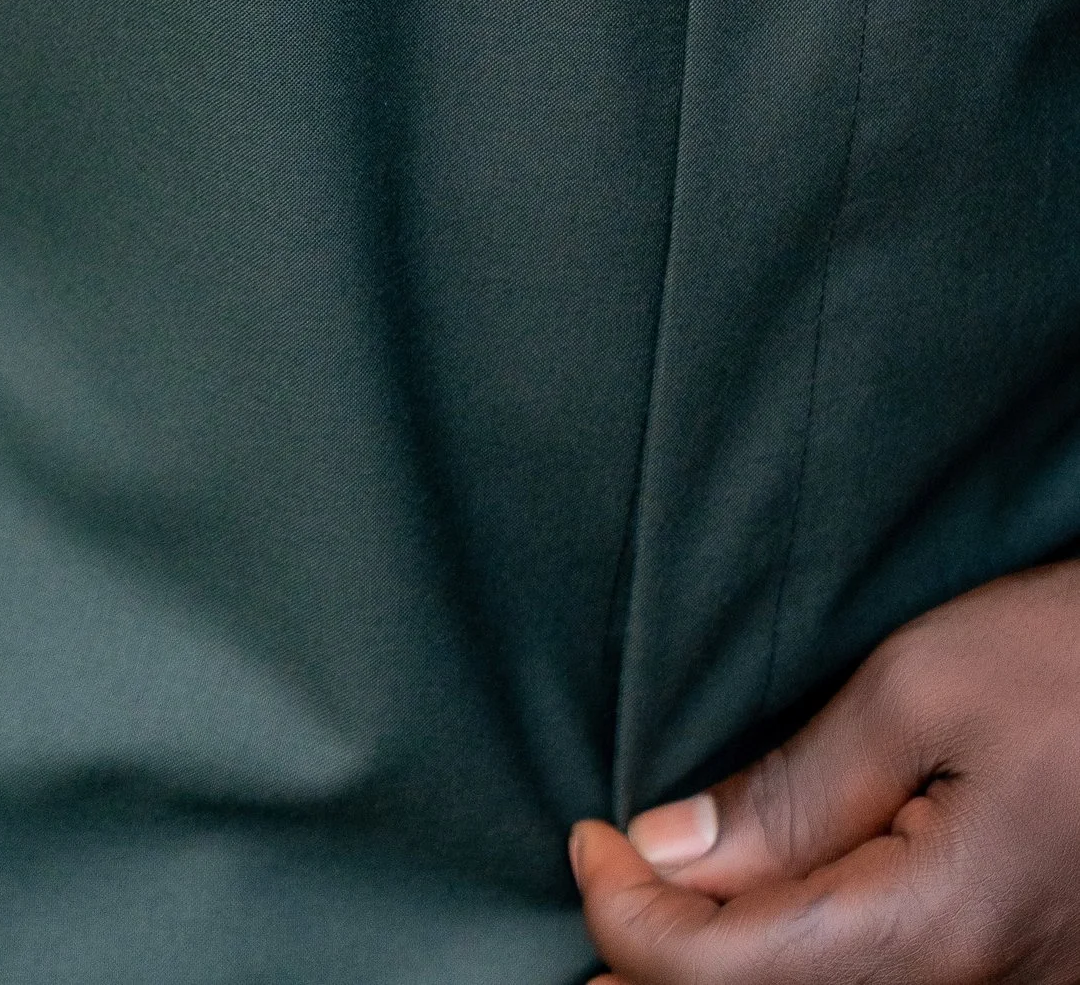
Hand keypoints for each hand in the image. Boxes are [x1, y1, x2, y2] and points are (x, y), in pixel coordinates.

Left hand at [571, 563, 1079, 984]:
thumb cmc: (1071, 664)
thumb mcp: (919, 688)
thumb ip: (792, 790)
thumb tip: (668, 851)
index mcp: (935, 930)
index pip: (717, 972)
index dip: (624, 914)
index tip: (586, 836)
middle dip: (662, 965)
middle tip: (602, 891)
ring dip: (725, 974)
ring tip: (656, 916)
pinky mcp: (1030, 984)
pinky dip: (799, 970)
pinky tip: (751, 931)